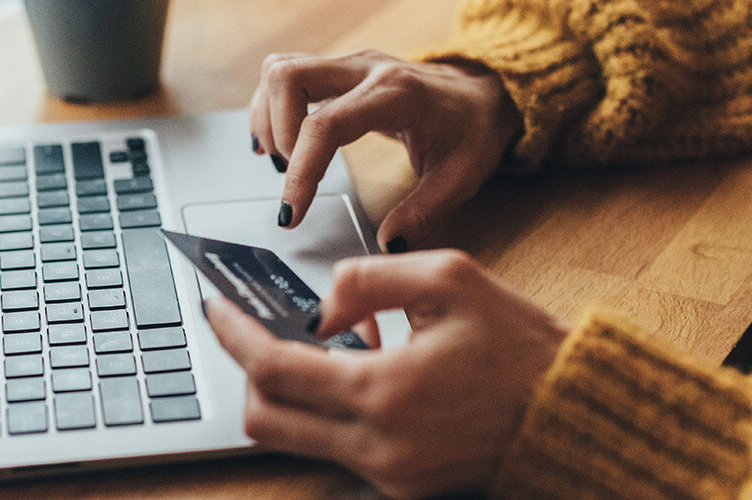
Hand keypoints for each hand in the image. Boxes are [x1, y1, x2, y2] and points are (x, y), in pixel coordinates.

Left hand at [204, 250, 567, 497]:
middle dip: (249, 370)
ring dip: (294, 391)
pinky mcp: (401, 485)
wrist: (572, 412)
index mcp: (383, 391)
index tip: (215, 307)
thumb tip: (319, 308)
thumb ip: (367, 279)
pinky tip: (366, 372)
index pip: (273, 368)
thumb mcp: (449, 278)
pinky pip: (337, 448)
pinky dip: (332, 410)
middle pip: (265, 419)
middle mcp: (376, 444)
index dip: (233, 335)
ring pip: (295, 438)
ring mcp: (387, 473)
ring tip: (333, 345)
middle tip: (257, 329)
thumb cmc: (519, 344)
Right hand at [249, 50, 519, 251]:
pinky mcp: (339, 69)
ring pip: (280, 69)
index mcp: (395, 94)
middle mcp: (366, 69)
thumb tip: (387, 244)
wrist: (483, 95)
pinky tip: (279, 142)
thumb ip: (424, 213)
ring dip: (269, 117)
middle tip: (291, 175)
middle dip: (277, 133)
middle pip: (289, 77)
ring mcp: (349, 64)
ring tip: (284, 160)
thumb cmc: (472, 131)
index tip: (291, 213)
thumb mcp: (461, 178)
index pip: (325, 125)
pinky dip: (271, 107)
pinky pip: (286, 74)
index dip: (301, 171)